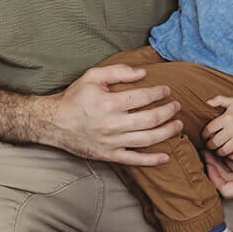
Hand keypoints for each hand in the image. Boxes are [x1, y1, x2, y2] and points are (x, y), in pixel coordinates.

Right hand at [40, 61, 181, 165]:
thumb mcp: (92, 76)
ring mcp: (112, 142)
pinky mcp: (109, 155)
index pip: (144, 97)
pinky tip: (165, 157)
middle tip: (177, 106)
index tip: (166, 90)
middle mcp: (113, 124)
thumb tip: (143, 73)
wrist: (54, 122)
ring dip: (167, 132)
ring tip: (178, 125)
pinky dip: (152, 160)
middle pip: (151, 119)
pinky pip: (134, 160)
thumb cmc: (74, 98)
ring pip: (147, 139)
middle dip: (168, 111)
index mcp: (110, 103)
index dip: (159, 92)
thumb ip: (119, 71)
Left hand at [203, 95, 232, 158]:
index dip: (204, 135)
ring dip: (219, 152)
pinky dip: (231, 156)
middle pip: (215, 142)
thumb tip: (207, 102)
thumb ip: (218, 100)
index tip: (204, 137)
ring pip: (224, 150)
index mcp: (227, 118)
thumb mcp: (232, 101)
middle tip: (209, 145)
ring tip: (217, 150)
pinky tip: (229, 153)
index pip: (209, 130)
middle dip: (209, 145)